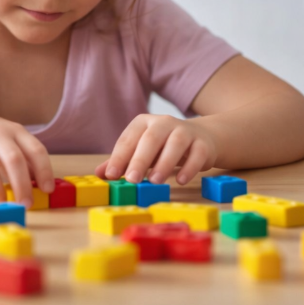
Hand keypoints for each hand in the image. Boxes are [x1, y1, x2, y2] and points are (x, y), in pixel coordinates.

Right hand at [0, 104, 53, 206]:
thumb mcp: (7, 139)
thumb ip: (22, 158)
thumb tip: (39, 185)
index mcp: (14, 131)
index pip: (35, 149)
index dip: (44, 170)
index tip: (48, 190)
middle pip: (13, 158)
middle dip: (22, 184)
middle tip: (25, 204)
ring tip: (1, 204)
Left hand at [94, 114, 216, 185]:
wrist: (202, 138)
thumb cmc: (164, 147)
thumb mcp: (141, 151)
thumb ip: (122, 161)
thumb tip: (100, 174)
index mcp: (144, 123)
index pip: (129, 138)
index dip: (119, 157)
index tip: (112, 175)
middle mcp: (164, 123)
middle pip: (151, 138)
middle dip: (140, 159)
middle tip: (132, 180)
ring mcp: (185, 131)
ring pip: (175, 143)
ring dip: (164, 163)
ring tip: (154, 181)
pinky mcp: (203, 143)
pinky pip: (197, 154)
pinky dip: (189, 167)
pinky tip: (180, 180)